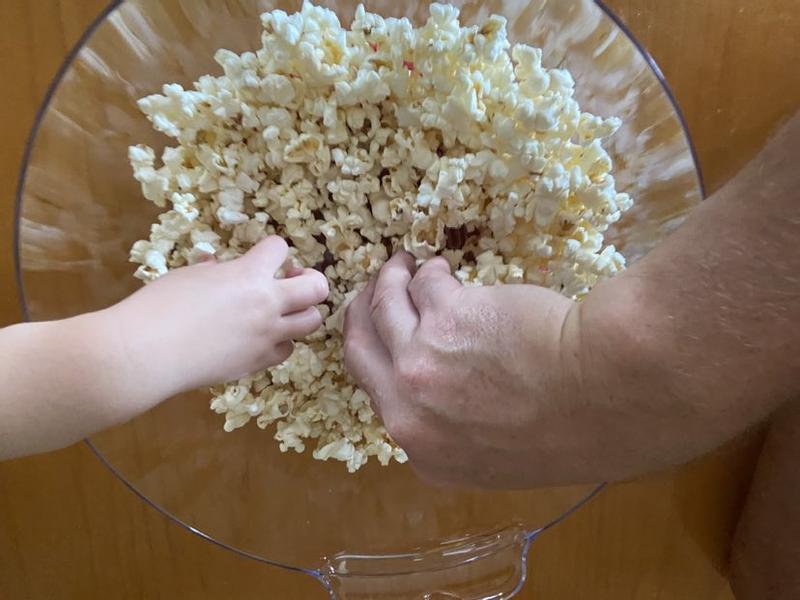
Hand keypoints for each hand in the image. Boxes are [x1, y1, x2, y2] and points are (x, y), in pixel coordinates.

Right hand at [105, 236, 328, 399]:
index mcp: (247, 274)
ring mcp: (266, 335)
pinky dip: (280, 342)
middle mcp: (266, 303)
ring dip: (301, 313)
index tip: (263, 257)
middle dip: (310, 280)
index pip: (280, 248)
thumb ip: (213, 271)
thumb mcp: (186, 276)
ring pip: (312, 322)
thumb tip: (216, 266)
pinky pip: (287, 350)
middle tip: (290, 283)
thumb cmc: (158, 306)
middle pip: (317, 287)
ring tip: (282, 312)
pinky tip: (263, 339)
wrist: (147, 352)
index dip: (273, 249)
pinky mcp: (258, 362)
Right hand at [344, 251, 591, 487]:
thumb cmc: (573, 430)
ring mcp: (420, 360)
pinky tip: (442, 268)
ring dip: (389, 281)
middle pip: (361, 351)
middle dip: (362, 315)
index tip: (385, 342)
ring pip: (384, 307)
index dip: (380, 361)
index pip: (380, 399)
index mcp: (426, 451)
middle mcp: (410, 409)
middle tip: (371, 295)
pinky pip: (425, 284)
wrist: (604, 395)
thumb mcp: (501, 456)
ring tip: (403, 265)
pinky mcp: (444, 314)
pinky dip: (430, 272)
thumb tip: (457, 397)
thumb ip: (461, 430)